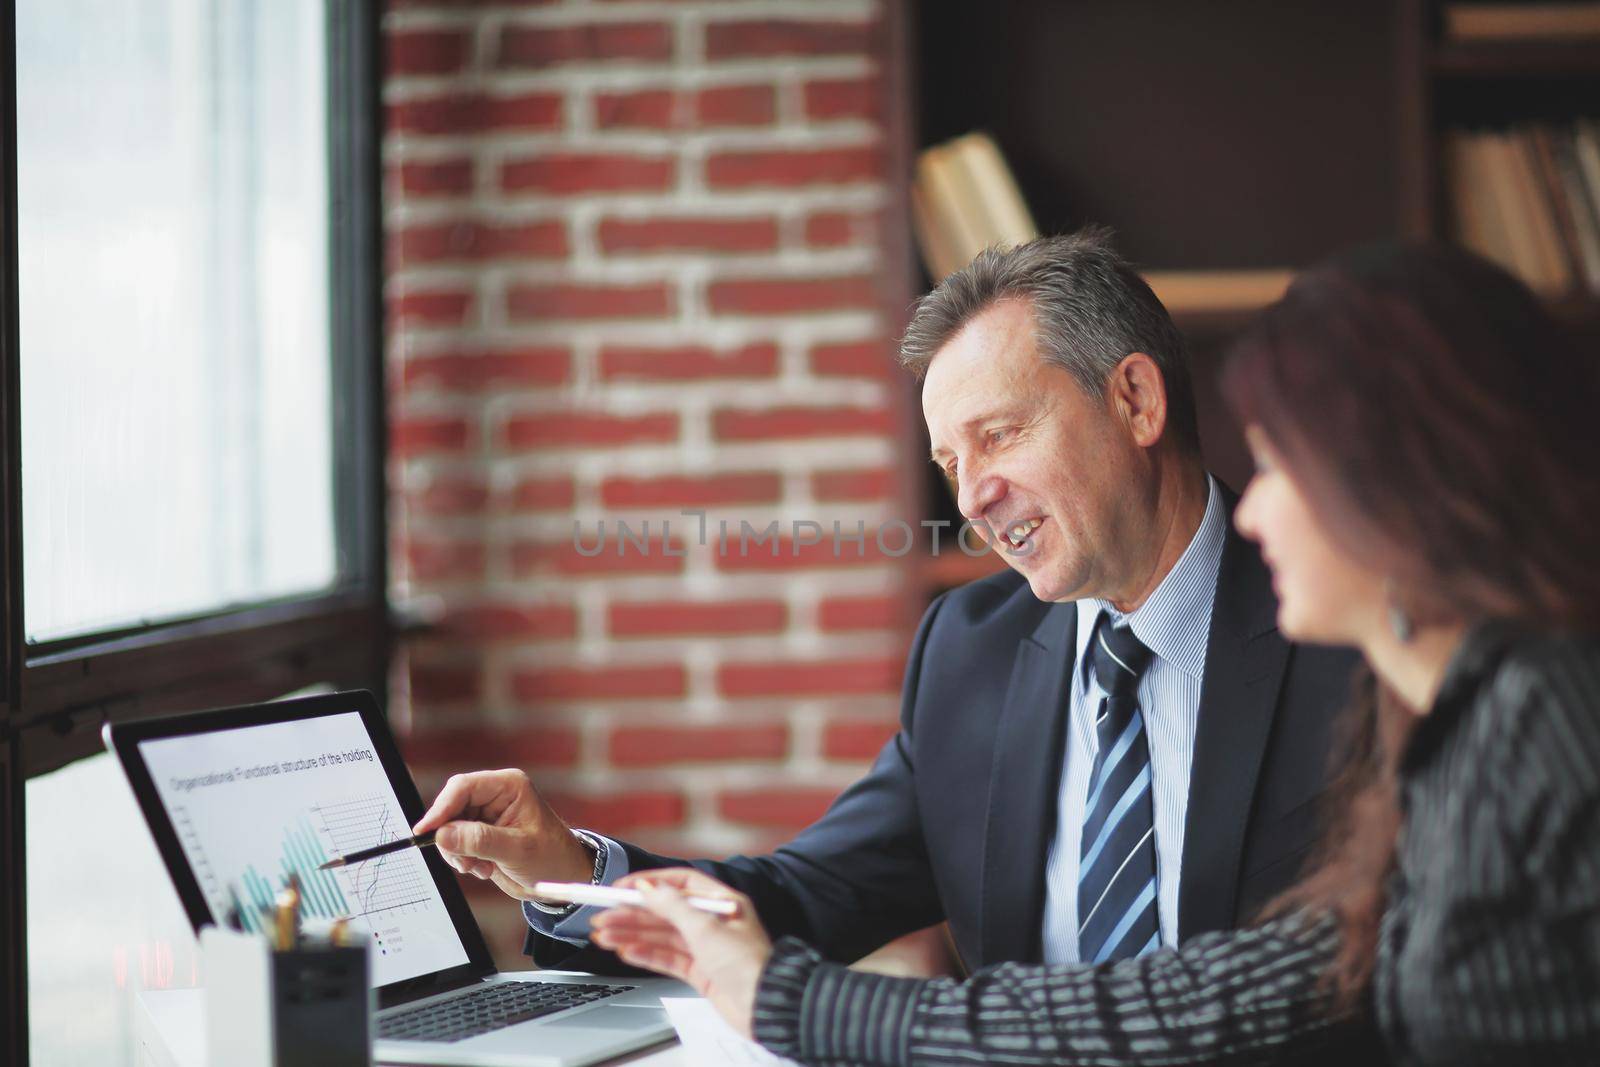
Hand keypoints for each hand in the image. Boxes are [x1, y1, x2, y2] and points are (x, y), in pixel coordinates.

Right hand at [412, 769, 592, 901]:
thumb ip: (480, 840)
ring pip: (449, 828)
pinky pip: (456, 843)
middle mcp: (494, 796)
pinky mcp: (481, 834)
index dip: (441, 808)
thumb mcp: (518, 849)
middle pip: (451, 808)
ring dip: (458, 853)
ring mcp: (486, 816)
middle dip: (452, 837)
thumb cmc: (552, 856)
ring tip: (480, 867)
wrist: (561, 877)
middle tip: (463, 861)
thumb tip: (445, 834)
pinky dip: (463, 860)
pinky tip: (484, 868)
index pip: (463, 787)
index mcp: (509, 786)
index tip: (426, 830)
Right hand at [589, 869, 771, 1038]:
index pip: (679, 884)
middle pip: (665, 912)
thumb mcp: (705, 928)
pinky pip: (667, 958)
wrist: (764, 1006)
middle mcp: (713, 922)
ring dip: (633, 935)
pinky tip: (626, 951)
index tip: (622, 888)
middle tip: (603, 917)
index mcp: (721, 902)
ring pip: (662, 936)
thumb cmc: (746, 964)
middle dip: (632, 914)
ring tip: (605, 936)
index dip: (649, 884)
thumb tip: (649, 887)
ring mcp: (706, 948)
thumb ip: (672, 906)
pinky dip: (646, 955)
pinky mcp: (700, 971)